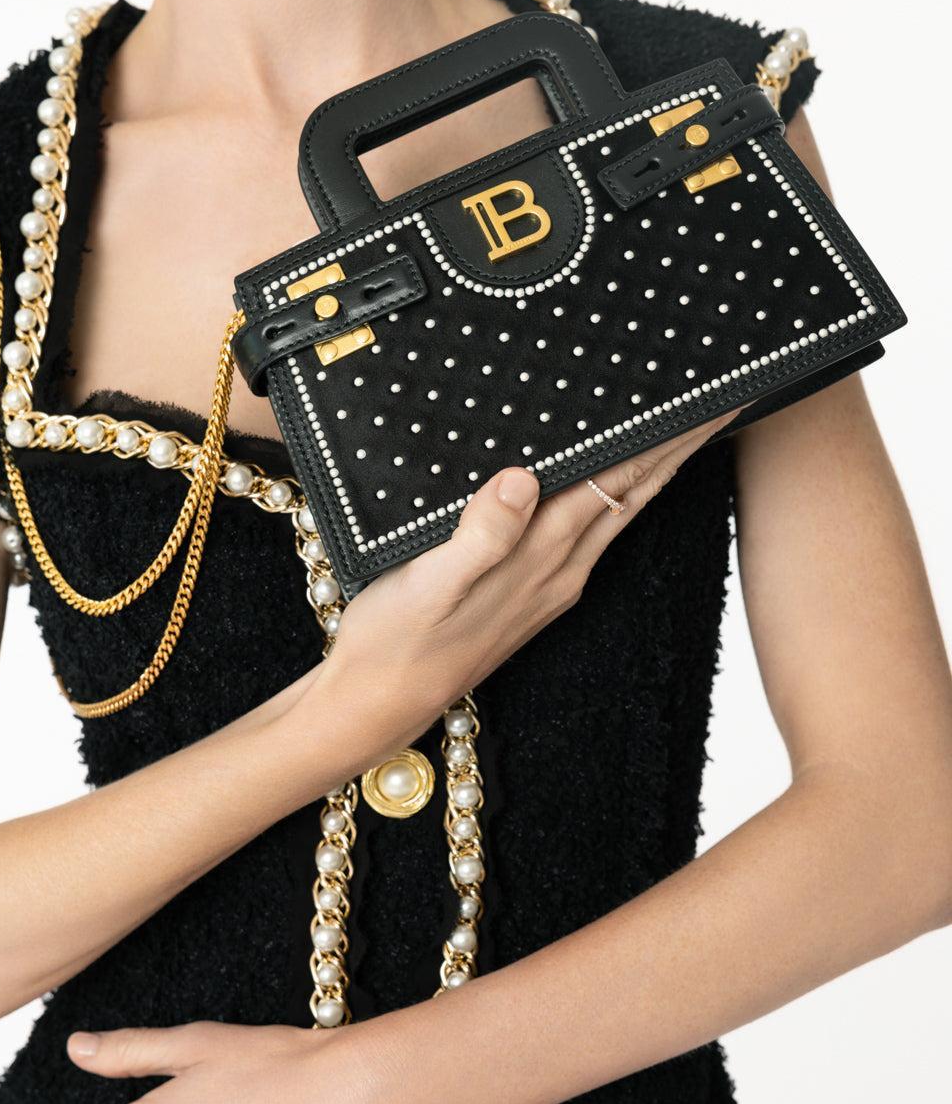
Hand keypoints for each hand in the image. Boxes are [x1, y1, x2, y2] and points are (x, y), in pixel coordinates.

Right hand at [323, 412, 738, 759]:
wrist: (377, 704)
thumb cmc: (395, 641)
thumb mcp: (429, 583)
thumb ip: (480, 535)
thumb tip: (523, 480)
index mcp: (543, 555)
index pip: (622, 480)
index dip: (668, 437)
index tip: (712, 399)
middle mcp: (560, 569)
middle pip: (637, 492)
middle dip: (682, 445)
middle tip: (725, 400)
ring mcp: (550, 585)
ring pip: (620, 512)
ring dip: (657, 470)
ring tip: (686, 433)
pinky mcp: (532, 595)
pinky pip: (593, 531)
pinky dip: (618, 495)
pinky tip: (613, 485)